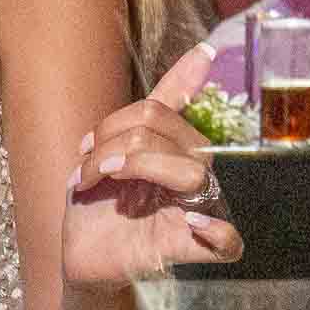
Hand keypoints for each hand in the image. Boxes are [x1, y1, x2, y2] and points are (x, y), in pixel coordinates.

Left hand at [64, 92, 245, 288]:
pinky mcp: (188, 249)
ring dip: (138, 167)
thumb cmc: (101, 203)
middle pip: (174, 135)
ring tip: (105, 182)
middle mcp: (191, 175)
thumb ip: (153, 106)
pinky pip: (229, 243)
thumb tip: (203, 52)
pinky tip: (190, 222)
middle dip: (118, 144)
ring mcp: (193, 211)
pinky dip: (217, 230)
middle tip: (87, 169)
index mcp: (175, 149)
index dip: (118, 122)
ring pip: (194, 172)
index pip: (160, 112)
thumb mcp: (115, 148)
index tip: (87, 147)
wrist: (81, 257)